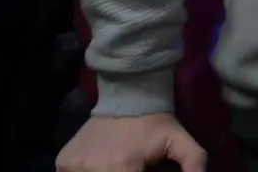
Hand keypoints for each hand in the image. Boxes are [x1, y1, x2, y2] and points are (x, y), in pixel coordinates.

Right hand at [56, 113, 206, 171]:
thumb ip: (194, 164)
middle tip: (132, 167)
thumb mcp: (181, 142)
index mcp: (122, 166)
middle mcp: (93, 168)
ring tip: (119, 166)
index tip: (142, 170)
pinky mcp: (63, 161)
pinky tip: (102, 167)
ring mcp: (73, 165)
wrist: (128, 94)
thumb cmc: (156, 122)